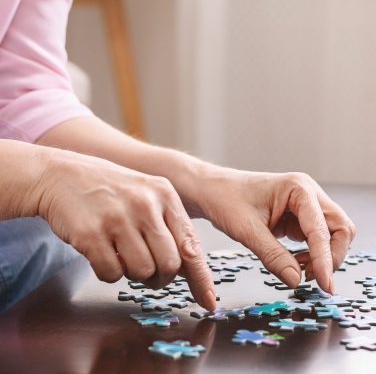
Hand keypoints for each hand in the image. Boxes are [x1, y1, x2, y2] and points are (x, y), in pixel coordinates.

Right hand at [32, 148, 215, 308]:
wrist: (64, 176)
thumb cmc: (112, 192)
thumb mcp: (148, 195)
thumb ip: (170, 225)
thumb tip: (191, 267)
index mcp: (165, 195)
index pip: (190, 244)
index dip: (200, 277)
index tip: (208, 301)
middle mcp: (145, 204)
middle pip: (169, 265)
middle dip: (160, 277)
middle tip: (148, 271)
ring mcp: (118, 218)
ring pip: (142, 272)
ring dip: (132, 274)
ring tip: (122, 254)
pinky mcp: (91, 234)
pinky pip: (111, 274)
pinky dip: (108, 273)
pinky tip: (102, 252)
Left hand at [193, 168, 355, 292]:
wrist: (213, 190)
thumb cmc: (226, 200)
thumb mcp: (247, 231)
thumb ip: (273, 256)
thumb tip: (296, 281)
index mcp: (299, 188)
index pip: (322, 229)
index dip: (325, 259)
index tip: (325, 286)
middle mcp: (309, 193)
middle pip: (341, 228)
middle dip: (332, 256)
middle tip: (313, 279)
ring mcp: (307, 204)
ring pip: (334, 234)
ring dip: (324, 256)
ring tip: (301, 271)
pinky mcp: (301, 216)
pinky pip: (319, 238)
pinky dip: (314, 255)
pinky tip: (296, 264)